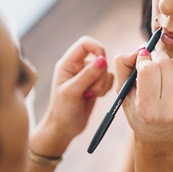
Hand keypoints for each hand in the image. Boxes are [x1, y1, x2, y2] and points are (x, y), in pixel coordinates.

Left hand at [33, 36, 113, 153]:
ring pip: (106, 70)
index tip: (103, 61)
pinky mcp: (96, 84)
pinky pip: (109, 79)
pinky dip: (106, 88)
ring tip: (90, 95)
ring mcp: (88, 75)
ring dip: (102, 84)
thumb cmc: (63, 110)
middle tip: (90, 90)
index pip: (85, 44)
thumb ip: (88, 75)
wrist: (65, 128)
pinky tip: (95, 97)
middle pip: (100, 58)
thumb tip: (103, 59)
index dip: (97, 48)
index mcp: (68, 64)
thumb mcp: (72, 92)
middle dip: (100, 75)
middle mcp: (78, 67)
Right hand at [115, 48, 172, 147]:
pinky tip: (169, 85)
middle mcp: (170, 110)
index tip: (139, 61)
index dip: (142, 59)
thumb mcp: (123, 95)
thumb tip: (141, 48)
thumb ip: (123, 66)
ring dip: (164, 64)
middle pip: (164, 63)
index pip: (148, 69)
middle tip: (149, 62)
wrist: (162, 140)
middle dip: (154, 57)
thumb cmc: (138, 114)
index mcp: (148, 111)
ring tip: (158, 77)